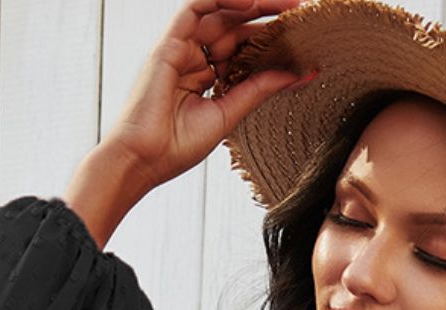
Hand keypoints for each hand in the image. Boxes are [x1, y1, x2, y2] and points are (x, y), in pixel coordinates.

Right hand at [101, 0, 317, 191]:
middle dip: (267, 15)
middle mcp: (193, 58)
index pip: (241, 50)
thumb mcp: (228, 114)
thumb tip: (294, 75)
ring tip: (285, 3)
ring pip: (218, 12)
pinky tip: (251, 1)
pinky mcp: (169, 43)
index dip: (270, 43)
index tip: (302, 41)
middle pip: (233, 26)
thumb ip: (258, 90)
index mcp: (205, 78)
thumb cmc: (176, 146)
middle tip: (301, 10)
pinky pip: (196, 8)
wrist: (143, 159)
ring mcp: (180, 48)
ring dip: (251, 3)